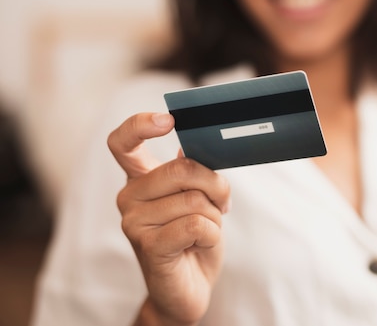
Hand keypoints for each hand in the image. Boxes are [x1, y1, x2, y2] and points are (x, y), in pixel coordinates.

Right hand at [108, 112, 229, 325]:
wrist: (188, 287)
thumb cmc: (194, 238)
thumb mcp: (199, 198)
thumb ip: (193, 171)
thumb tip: (192, 143)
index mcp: (139, 180)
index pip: (122, 142)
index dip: (140, 124)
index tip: (168, 120)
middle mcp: (129, 197)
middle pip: (182, 169)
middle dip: (215, 185)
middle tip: (222, 202)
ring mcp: (134, 222)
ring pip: (195, 199)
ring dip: (215, 216)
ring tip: (205, 231)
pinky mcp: (148, 246)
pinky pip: (196, 224)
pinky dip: (212, 235)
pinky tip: (200, 245)